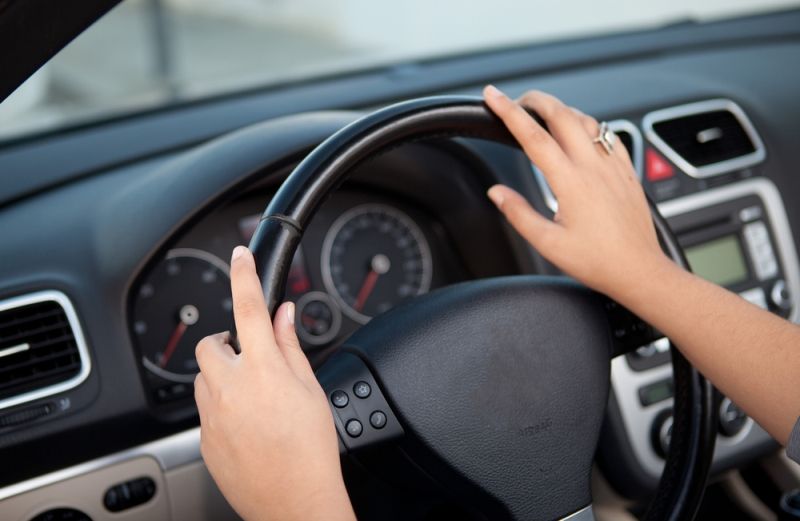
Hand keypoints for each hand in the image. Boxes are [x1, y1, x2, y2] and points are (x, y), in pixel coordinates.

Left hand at [194, 246, 354, 520]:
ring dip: (222, 376)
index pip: (248, 307)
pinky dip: (221, 407)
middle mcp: (230, 387)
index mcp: (263, 369)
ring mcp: (211, 415)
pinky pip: (205, 410)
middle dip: (228, 343)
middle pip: (212, 344)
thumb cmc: (310, 450)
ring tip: (254, 398)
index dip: (243, 274)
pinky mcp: (203, 438)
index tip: (239, 255)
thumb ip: (291, 347)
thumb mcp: (311, 389)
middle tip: (252, 358)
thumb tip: (284, 316)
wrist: (294, 501)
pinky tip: (248, 426)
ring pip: (204, 378)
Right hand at [483, 86, 671, 299]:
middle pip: (562, 115)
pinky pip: (608, 135)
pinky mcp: (628, 172)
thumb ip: (519, 213)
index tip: (494, 96)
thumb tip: (497, 193)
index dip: (510, 112)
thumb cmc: (598, 262)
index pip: (533, 137)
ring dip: (563, 110)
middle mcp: (594, 168)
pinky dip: (589, 125)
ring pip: (587, 120)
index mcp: (572, 183)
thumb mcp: (549, 244)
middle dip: (537, 100)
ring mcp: (614, 166)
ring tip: (545, 114)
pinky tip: (582, 133)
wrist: (640, 271)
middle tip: (518, 100)